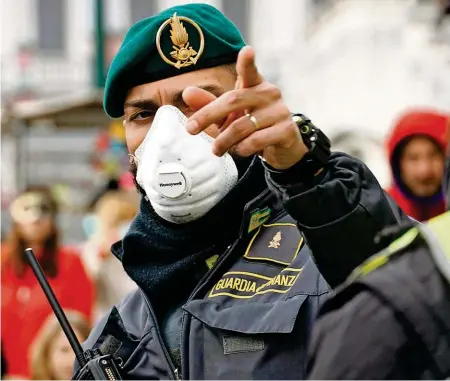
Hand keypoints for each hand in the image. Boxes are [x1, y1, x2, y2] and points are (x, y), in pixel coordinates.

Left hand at [182, 46, 308, 169]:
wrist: (281, 147)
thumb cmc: (252, 126)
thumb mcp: (228, 115)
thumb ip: (209, 104)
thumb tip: (187, 93)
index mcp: (255, 85)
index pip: (250, 71)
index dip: (247, 62)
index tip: (247, 51)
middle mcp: (269, 93)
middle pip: (233, 100)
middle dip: (208, 115)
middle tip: (191, 129)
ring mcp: (279, 111)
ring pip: (242, 126)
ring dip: (224, 140)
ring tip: (216, 150)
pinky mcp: (286, 130)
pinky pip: (256, 140)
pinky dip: (242, 148)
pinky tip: (239, 151)